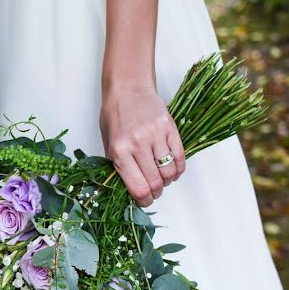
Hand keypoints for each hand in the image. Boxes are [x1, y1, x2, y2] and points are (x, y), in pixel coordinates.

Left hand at [99, 85, 185, 206]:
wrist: (128, 88)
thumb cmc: (115, 115)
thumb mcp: (109, 143)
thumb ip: (119, 166)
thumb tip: (130, 189)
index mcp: (120, 151)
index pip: (138, 188)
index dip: (144, 200)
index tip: (145, 201)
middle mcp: (138, 144)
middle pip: (156, 183)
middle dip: (156, 193)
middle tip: (154, 192)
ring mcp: (155, 135)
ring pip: (170, 172)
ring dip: (168, 181)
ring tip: (162, 179)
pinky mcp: (169, 128)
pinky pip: (180, 156)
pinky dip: (178, 168)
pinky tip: (172, 169)